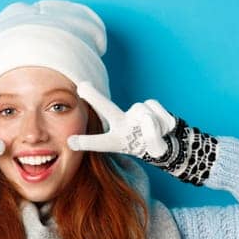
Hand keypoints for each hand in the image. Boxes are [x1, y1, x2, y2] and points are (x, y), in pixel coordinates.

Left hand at [66, 81, 218, 185]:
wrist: (167, 143)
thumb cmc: (150, 148)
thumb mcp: (152, 152)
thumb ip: (152, 140)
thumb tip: (156, 133)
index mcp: (115, 138)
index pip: (100, 141)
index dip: (87, 142)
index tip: (70, 141)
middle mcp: (122, 122)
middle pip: (107, 108)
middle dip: (95, 97)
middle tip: (82, 86)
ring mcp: (136, 113)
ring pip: (147, 118)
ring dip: (156, 131)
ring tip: (157, 140)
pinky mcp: (151, 106)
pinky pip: (160, 114)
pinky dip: (166, 124)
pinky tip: (165, 128)